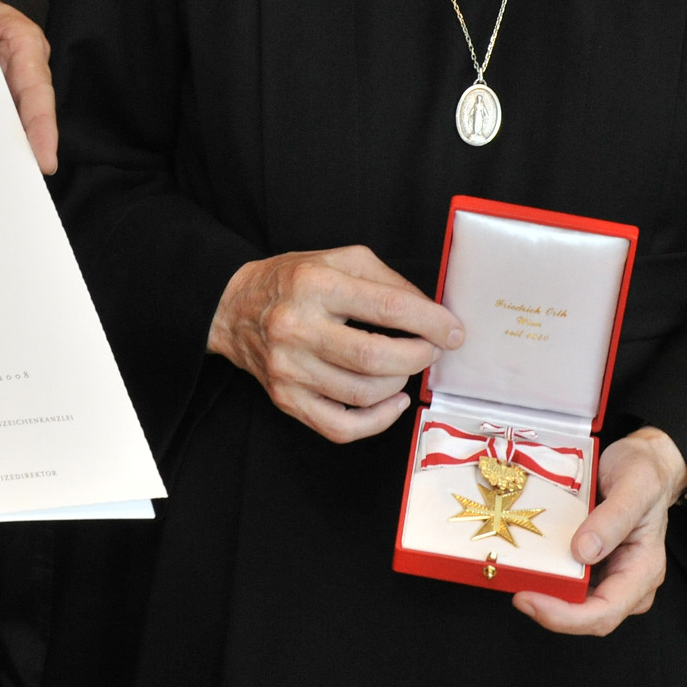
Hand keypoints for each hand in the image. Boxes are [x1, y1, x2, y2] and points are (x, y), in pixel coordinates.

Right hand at [208, 245, 462, 442]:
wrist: (233, 307)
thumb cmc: (294, 281)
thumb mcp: (341, 260)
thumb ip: (389, 282)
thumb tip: (432, 314)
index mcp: (317, 285)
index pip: (387, 307)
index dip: (430, 322)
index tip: (453, 330)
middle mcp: (298, 327)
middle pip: (375, 358)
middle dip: (419, 357)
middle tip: (434, 350)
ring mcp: (289, 369)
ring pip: (362, 394)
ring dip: (400, 383)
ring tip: (407, 368)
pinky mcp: (285, 399)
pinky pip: (340, 427)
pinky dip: (377, 421)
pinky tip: (392, 401)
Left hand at [516, 427, 686, 635]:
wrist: (646, 460)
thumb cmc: (645, 471)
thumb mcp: (635, 485)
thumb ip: (613, 518)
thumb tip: (583, 552)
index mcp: (644, 569)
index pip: (605, 612)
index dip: (566, 616)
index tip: (529, 599)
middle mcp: (629, 581)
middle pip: (588, 617)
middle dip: (550, 611)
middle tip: (516, 592)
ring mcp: (611, 575)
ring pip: (576, 604)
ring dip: (546, 597)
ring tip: (517, 578)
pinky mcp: (594, 565)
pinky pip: (569, 583)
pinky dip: (548, 579)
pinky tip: (529, 564)